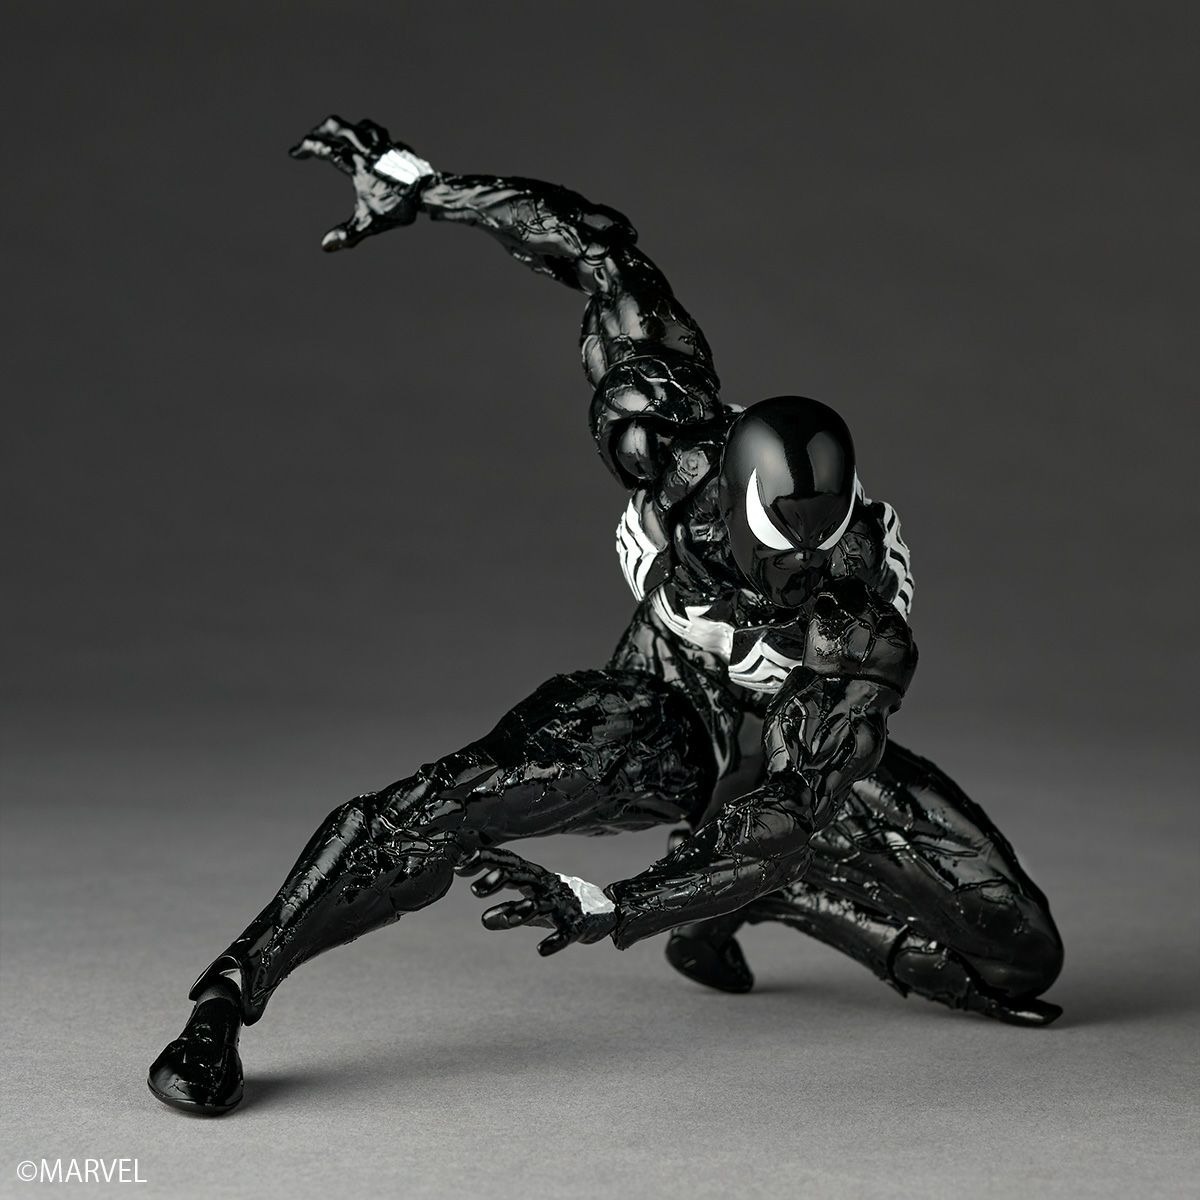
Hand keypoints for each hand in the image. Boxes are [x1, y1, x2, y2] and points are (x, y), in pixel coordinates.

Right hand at [289, 114, 434, 250]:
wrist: (429, 193)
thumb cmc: (401, 207)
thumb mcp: (371, 222)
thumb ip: (347, 233)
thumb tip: (325, 245)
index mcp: (358, 163)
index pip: (326, 149)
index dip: (307, 148)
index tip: (295, 153)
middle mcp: (369, 149)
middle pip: (339, 126)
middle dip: (322, 129)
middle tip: (313, 136)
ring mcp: (385, 146)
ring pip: (363, 126)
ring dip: (349, 130)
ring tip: (342, 137)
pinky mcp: (398, 148)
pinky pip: (382, 135)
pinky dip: (372, 137)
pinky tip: (373, 146)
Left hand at [455, 847, 617, 955]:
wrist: (600, 911)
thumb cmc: (556, 904)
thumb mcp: (529, 906)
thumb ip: (505, 909)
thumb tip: (483, 920)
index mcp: (533, 876)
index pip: (507, 861)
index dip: (485, 861)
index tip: (460, 867)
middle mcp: (546, 886)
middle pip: (521, 877)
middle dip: (498, 880)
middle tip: (474, 891)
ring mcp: (561, 904)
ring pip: (538, 905)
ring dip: (515, 911)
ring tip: (488, 920)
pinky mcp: (576, 925)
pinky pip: (565, 933)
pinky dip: (554, 942)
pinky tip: (541, 951)